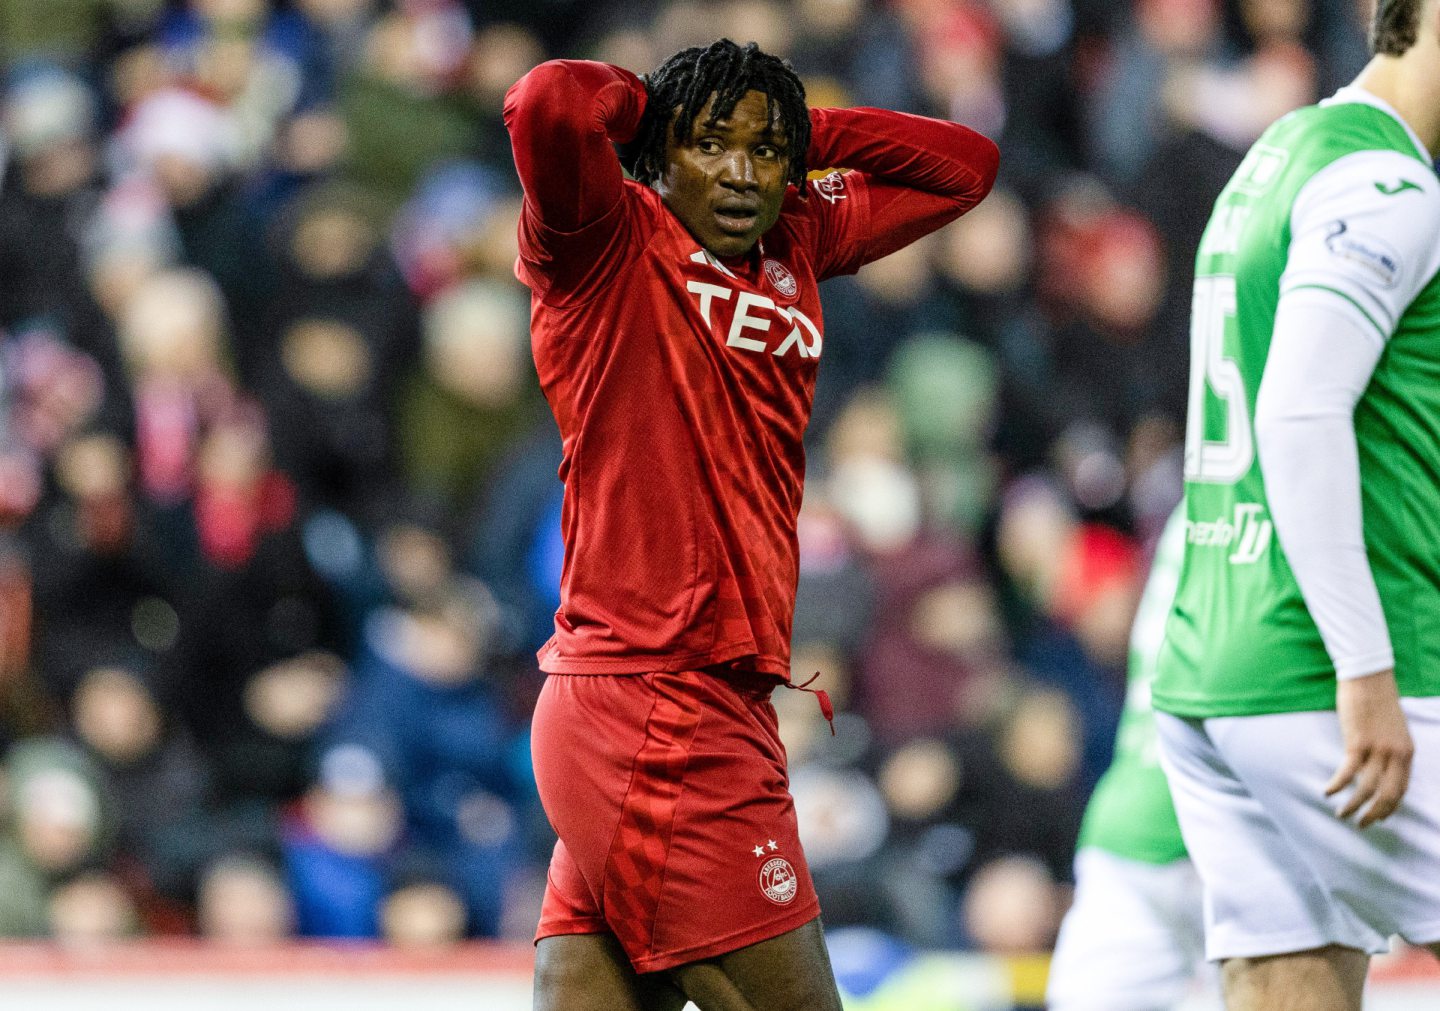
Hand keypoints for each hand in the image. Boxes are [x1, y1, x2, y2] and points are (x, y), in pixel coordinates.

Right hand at [1325, 669, 1413, 827]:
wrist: (1369, 675)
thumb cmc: (1377, 698)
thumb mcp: (1392, 728)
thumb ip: (1389, 748)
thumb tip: (1376, 766)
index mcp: (1407, 751)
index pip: (1402, 788)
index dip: (1390, 807)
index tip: (1379, 816)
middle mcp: (1396, 754)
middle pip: (1388, 795)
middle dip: (1374, 815)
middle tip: (1360, 825)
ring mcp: (1378, 749)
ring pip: (1367, 788)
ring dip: (1354, 806)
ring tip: (1341, 814)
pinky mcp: (1357, 742)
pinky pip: (1348, 773)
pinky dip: (1338, 786)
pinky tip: (1327, 792)